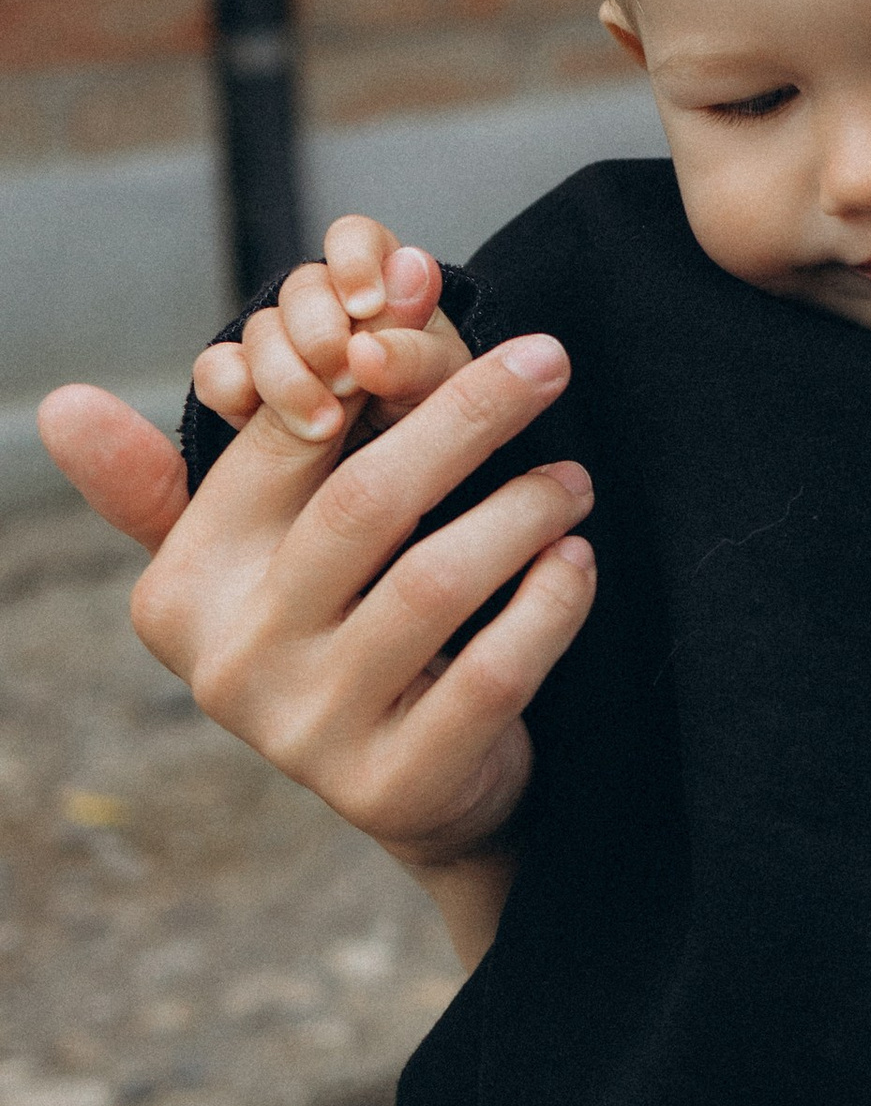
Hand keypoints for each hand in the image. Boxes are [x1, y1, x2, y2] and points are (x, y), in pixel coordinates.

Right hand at [39, 333, 595, 905]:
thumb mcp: (256, 562)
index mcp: (187, 589)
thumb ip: (179, 477)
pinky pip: (493, 672)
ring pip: (436, 582)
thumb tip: (59, 402)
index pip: (281, 445)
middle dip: (467, 413)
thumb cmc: (340, 637)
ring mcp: (308, 733)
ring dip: (523, 509)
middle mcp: (232, 663)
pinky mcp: (394, 786)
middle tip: (548, 359)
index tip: (443, 312)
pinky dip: (550, 602)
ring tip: (572, 477)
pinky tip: (576, 558)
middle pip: (363, 501)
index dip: (368, 370)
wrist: (418, 793)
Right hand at [190, 216, 465, 447]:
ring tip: (325, 425)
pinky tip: (254, 416)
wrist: (392, 473)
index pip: (355, 238)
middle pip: (302, 288)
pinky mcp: (242, 384)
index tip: (366, 305)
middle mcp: (325, 306)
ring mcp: (279, 342)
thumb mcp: (438, 384)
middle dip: (321, 335)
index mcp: (379, 285)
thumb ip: (420, 337)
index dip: (354, 261)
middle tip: (348, 381)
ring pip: (260, 332)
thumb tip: (409, 276)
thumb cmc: (426, 410)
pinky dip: (231, 388)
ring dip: (287, 378)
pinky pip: (217, 370)